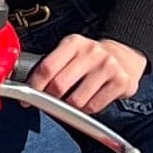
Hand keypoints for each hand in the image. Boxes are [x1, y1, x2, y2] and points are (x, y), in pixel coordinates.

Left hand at [26, 33, 145, 114]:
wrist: (124, 56)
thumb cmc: (89, 59)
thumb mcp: (70, 53)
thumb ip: (51, 66)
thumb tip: (28, 88)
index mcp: (73, 43)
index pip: (47, 67)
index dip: (34, 86)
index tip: (28, 98)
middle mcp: (91, 52)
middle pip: (59, 86)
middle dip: (51, 99)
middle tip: (52, 101)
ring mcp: (107, 67)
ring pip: (76, 101)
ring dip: (70, 107)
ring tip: (73, 100)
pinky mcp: (120, 82)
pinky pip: (94, 107)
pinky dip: (87, 110)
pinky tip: (89, 100)